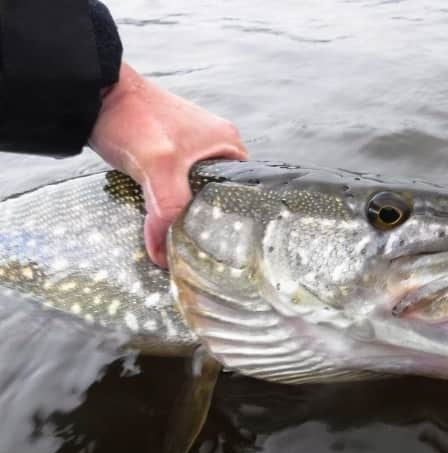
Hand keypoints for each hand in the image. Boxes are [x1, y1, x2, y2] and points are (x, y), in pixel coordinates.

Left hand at [89, 63, 247, 266]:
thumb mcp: (159, 167)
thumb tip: (165, 256)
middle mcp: (214, 144)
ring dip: (183, 210)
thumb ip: (167, 211)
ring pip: (194, 191)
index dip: (233, 218)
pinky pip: (175, 185)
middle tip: (196, 244)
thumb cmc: (133, 117)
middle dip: (205, 218)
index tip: (221, 242)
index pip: (244, 190)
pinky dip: (167, 200)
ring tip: (178, 234)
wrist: (94, 92)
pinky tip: (159, 215)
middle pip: (218, 194)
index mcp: (228, 142)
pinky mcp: (166, 152)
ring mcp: (190, 147)